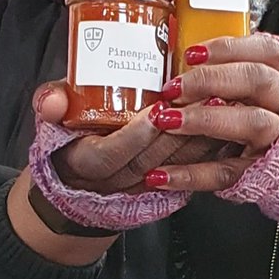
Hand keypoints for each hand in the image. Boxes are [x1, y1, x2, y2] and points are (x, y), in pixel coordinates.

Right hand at [33, 82, 223, 193]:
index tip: (157, 110)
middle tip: (203, 95)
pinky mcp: (168, 182)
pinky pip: (193, 169)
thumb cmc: (71, 139)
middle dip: (181, 129)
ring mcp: (144, 184)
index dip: (135, 135)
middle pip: (153, 159)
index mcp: (87, 163)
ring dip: (202, 136)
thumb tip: (49, 102)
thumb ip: (49, 105)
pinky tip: (229, 123)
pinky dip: (212, 147)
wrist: (81, 179)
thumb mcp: (52, 121)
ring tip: (221, 101)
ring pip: (177, 165)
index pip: (111, 155)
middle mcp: (118, 179)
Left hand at [139, 34, 278, 191]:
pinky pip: (226, 173)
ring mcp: (274, 140)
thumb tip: (172, 63)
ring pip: (252, 122)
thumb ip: (220, 75)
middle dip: (211, 79)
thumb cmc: (251, 117)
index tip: (191, 54)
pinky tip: (160, 175)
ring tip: (166, 121)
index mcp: (278, 77)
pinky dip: (191, 174)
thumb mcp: (243, 91)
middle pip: (257, 79)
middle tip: (173, 87)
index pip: (266, 51)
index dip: (230, 48)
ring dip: (205, 119)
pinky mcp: (257, 173)